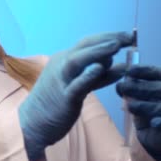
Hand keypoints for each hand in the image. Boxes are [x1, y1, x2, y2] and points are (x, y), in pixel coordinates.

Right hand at [19, 32, 132, 160]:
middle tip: (129, 36)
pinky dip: (87, 75)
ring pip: (78, 61)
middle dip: (107, 39)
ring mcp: (61, 81)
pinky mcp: (63, 98)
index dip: (107, 37)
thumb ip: (94, 75)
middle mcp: (61, 66)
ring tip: (117, 45)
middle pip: (84, 46)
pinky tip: (100, 68)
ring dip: (97, 51)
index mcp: (63, 60)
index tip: (127, 36)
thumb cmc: (54, 104)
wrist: (32, 124)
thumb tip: (112, 62)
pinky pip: (76, 85)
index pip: (87, 43)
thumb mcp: (76, 85)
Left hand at [117, 66, 160, 156]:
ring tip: (130, 107)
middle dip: (143, 88)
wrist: (159, 135)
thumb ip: (133, 87)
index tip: (128, 71)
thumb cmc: (151, 108)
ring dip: (149, 107)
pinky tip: (153, 123)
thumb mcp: (140, 95)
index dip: (146, 71)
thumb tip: (120, 83)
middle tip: (123, 88)